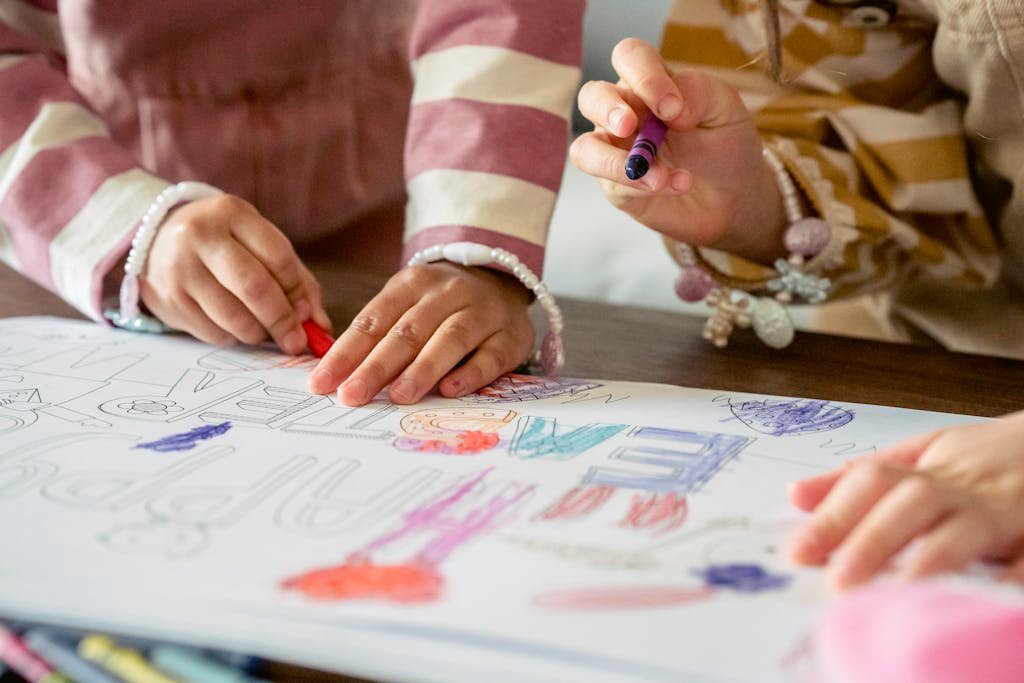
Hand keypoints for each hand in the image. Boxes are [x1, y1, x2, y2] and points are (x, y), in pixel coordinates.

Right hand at [141, 194, 329, 354]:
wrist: (157, 238)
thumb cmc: (225, 243)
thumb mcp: (260, 244)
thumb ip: (296, 280)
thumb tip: (320, 326)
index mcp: (232, 214)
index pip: (278, 258)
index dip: (298, 292)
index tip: (308, 314)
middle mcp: (201, 236)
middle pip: (254, 288)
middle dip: (282, 321)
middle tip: (295, 341)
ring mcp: (179, 269)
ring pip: (233, 317)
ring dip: (258, 333)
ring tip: (264, 330)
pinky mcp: (167, 300)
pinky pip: (212, 333)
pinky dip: (232, 337)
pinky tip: (233, 326)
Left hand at [307, 263, 533, 405]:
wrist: (500, 281)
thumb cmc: (440, 305)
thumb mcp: (405, 306)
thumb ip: (377, 336)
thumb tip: (335, 376)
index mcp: (412, 284)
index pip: (373, 320)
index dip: (346, 353)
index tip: (321, 383)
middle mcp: (448, 293)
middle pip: (408, 332)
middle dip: (377, 366)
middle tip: (352, 395)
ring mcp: (482, 312)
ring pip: (450, 339)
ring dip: (423, 368)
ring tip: (399, 396)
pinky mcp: (510, 336)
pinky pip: (491, 356)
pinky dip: (471, 374)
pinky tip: (450, 390)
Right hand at [571, 38, 785, 262]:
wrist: (735, 197)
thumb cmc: (726, 145)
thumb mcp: (726, 109)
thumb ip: (699, 92)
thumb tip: (668, 105)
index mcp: (650, 83)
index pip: (629, 58)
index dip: (643, 76)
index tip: (671, 107)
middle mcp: (625, 112)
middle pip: (592, 96)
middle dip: (607, 109)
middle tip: (630, 125)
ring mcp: (617, 151)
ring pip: (585, 148)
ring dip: (613, 161)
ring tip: (656, 175)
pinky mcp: (617, 186)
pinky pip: (613, 183)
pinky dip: (640, 185)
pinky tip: (675, 185)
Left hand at [788, 410, 1023, 587]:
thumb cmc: (981, 458)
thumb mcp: (919, 456)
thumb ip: (859, 479)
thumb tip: (794, 496)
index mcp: (927, 471)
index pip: (871, 482)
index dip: (834, 514)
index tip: (799, 552)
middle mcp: (962, 488)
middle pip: (913, 504)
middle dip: (874, 540)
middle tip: (840, 582)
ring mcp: (1006, 509)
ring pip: (967, 528)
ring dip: (933, 558)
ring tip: (902, 593)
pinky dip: (1017, 574)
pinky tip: (995, 595)